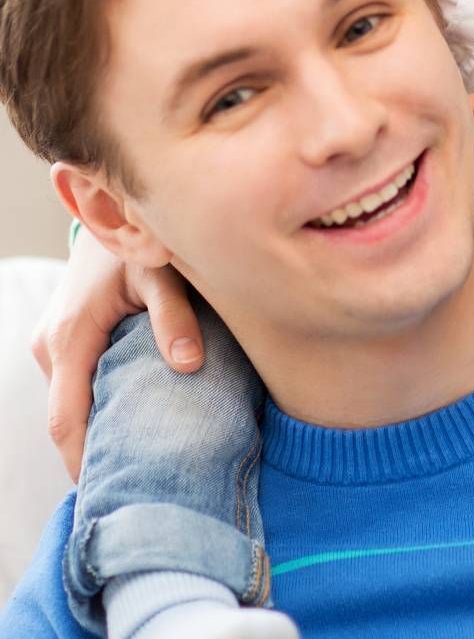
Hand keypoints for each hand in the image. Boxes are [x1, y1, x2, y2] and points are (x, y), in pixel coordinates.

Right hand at [31, 224, 202, 482]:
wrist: (113, 206)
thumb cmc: (140, 239)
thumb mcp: (161, 272)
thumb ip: (175, 316)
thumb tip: (189, 365)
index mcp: (70, 336)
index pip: (66, 420)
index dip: (83, 463)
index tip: (110, 498)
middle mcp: (51, 343)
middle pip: (66, 417)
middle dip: (93, 454)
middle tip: (133, 490)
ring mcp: (51, 340)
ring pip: (70, 400)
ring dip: (97, 427)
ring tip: (138, 464)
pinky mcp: (63, 337)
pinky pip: (75, 382)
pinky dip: (96, 402)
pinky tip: (131, 421)